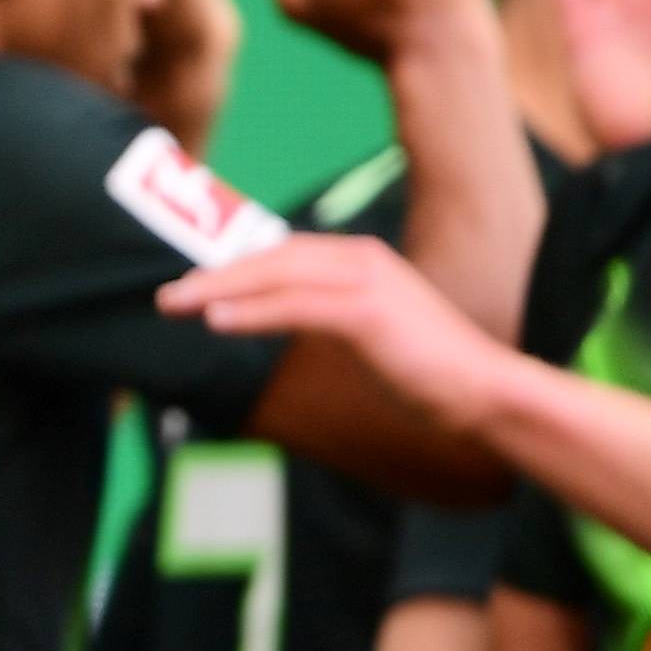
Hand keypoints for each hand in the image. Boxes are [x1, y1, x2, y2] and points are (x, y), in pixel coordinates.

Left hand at [156, 229, 517, 431]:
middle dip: (216, 276)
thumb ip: (330, 320)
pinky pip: (296, 307)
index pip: (284, 257)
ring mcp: (366, 283)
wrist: (483, 393)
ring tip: (176, 305)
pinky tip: (217, 321)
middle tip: (167, 297)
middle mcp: (362, 260)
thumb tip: (286, 324)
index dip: (235, 270)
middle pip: (272, 258)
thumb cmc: (429, 374)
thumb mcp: (370, 336)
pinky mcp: (368, 313)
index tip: (194, 288)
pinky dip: (253, 311)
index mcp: (362, 262)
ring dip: (220, 290)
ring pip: (276, 276)